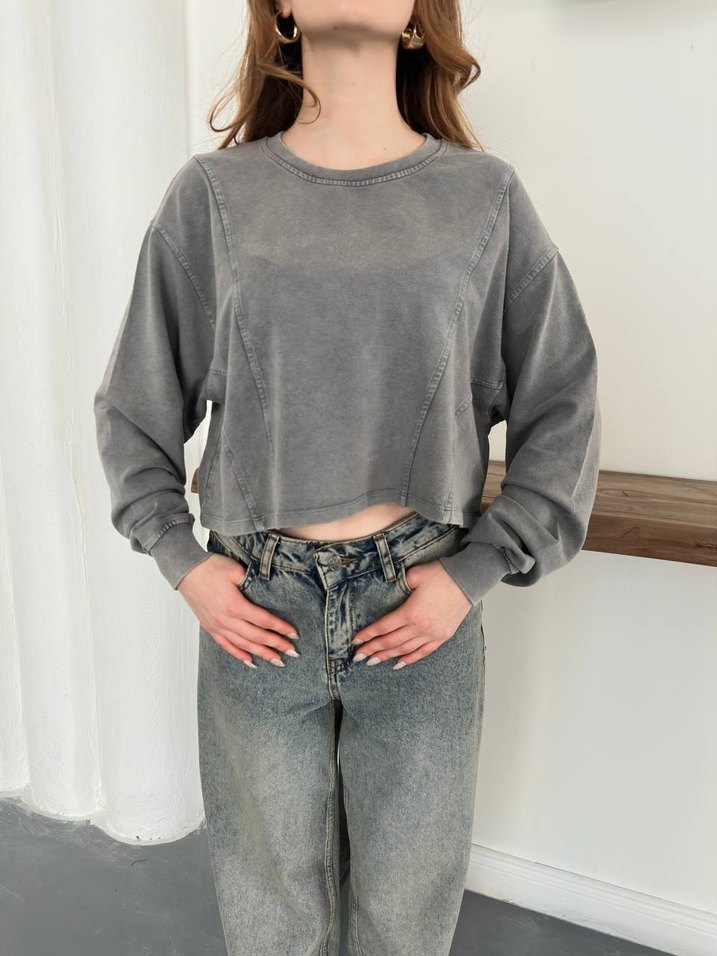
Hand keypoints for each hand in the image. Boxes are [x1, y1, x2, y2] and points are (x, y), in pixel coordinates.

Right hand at [178, 554, 299, 667]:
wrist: (186, 571)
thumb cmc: (211, 567)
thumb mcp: (236, 570)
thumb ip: (252, 582)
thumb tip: (267, 593)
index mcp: (235, 605)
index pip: (264, 621)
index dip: (280, 628)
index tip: (294, 634)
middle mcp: (226, 620)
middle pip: (256, 636)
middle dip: (276, 645)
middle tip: (292, 652)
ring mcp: (217, 626)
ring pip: (243, 645)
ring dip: (261, 654)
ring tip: (277, 661)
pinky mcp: (210, 627)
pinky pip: (226, 645)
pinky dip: (239, 654)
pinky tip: (250, 661)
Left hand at [350, 559, 472, 667]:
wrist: (468, 580)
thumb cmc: (441, 575)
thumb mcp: (414, 575)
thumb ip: (399, 584)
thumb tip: (388, 590)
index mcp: (411, 612)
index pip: (383, 627)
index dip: (368, 635)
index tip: (355, 641)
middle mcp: (420, 627)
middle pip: (391, 642)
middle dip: (372, 649)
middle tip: (357, 656)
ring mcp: (432, 634)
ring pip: (405, 649)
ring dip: (387, 656)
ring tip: (372, 662)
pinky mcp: (443, 636)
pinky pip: (423, 652)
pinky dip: (410, 659)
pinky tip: (398, 663)